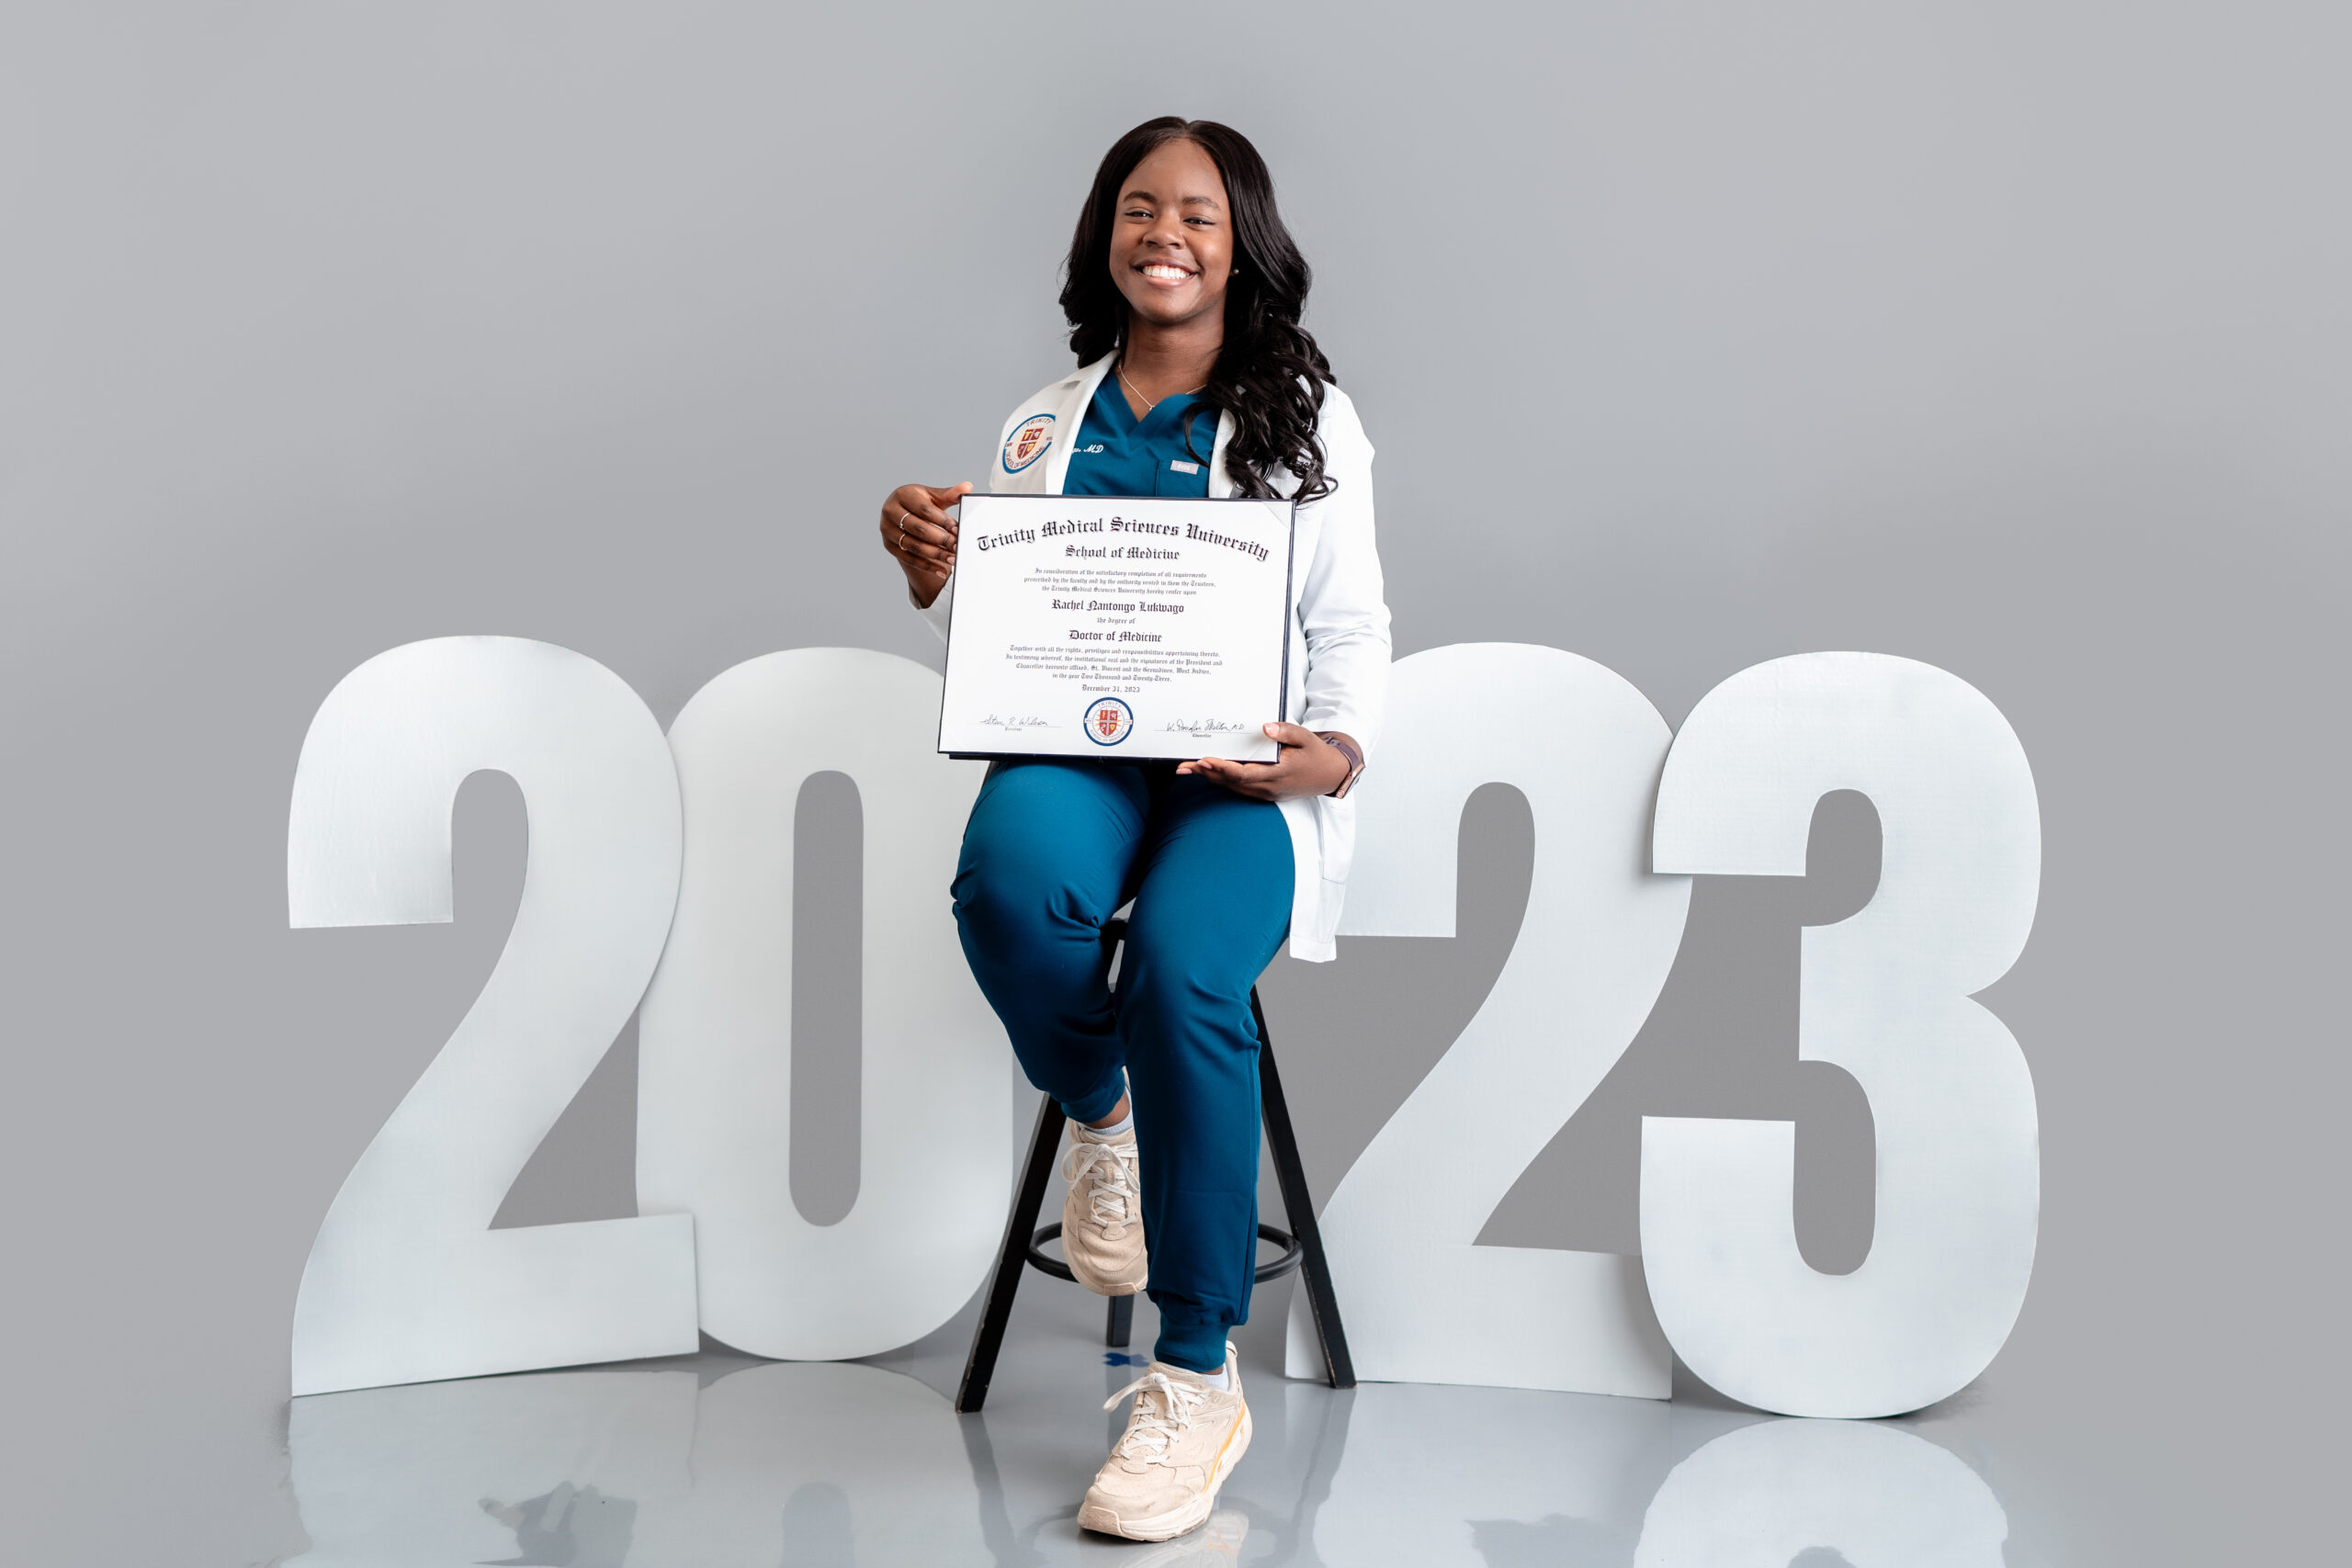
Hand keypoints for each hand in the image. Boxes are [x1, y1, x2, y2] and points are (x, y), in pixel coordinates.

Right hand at [881, 481, 969, 607]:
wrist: (901, 513)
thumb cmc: (920, 503)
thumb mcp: (933, 496)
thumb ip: (950, 494)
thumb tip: (967, 487)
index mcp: (903, 495)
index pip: (924, 510)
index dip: (942, 521)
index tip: (958, 530)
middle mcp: (890, 511)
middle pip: (918, 529)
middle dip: (940, 539)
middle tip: (957, 546)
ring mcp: (887, 529)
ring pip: (913, 545)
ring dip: (935, 554)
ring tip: (952, 559)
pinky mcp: (889, 545)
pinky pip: (909, 558)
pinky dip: (926, 566)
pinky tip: (941, 570)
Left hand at [1178, 723, 1354, 800]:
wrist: (1329, 775)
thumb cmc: (1316, 755)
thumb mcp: (1306, 739)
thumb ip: (1286, 732)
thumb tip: (1265, 727)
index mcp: (1278, 775)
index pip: (1244, 773)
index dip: (1223, 768)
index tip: (1206, 760)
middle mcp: (1268, 788)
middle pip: (1231, 782)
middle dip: (1207, 774)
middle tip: (1184, 766)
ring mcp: (1265, 793)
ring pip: (1232, 787)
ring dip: (1209, 778)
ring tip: (1187, 769)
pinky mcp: (1263, 793)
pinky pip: (1237, 788)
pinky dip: (1220, 780)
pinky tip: (1206, 773)